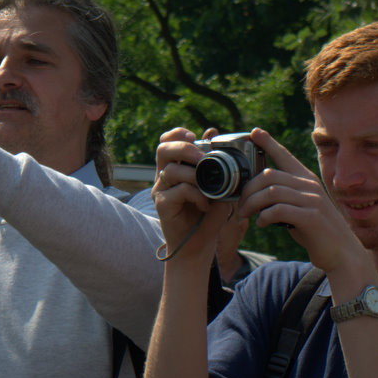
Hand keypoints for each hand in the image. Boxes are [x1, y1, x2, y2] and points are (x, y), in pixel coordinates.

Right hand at [151, 127, 229, 263]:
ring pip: (171, 170)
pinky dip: (197, 195)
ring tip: (210, 189)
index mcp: (175, 167)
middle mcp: (163, 176)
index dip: (178, 134)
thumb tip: (213, 132)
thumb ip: (215, 161)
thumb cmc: (207, 215)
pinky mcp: (162, 205)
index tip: (195, 136)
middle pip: (163, 149)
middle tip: (202, 158)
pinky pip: (179, 190)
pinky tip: (205, 204)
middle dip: (184, 148)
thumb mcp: (217, 185)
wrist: (198, 245)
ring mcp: (161, 190)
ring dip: (195, 176)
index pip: (167, 141)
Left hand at [241, 129, 371, 276]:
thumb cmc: (316, 232)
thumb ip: (285, 197)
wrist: (342, 254)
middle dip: (248, 189)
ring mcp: (312, 201)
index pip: (285, 156)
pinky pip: (279, 210)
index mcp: (306, 181)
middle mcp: (309, 186)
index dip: (269, 143)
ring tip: (245, 215)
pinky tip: (261, 224)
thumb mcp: (300, 208)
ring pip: (271, 192)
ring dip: (252, 204)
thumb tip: (258, 194)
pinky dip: (264, 216)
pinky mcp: (311, 217)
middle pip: (269, 175)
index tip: (254, 133)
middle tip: (239, 205)